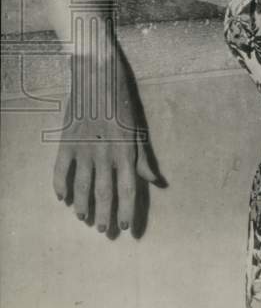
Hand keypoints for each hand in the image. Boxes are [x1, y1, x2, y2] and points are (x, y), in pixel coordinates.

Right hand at [53, 47, 159, 234]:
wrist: (96, 77)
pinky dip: (60, 186)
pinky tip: (62, 198)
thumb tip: (154, 180)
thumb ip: (142, 157)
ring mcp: (83, 149)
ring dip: (83, 205)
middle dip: (105, 215)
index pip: (128, 188)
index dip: (128, 209)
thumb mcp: (137, 128)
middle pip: (104, 192)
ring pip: (81, 186)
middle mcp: (104, 154)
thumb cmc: (121, 101)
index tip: (127, 227)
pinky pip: (60, 170)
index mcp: (125, 151)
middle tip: (104, 231)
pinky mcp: (66, 142)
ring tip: (84, 219)